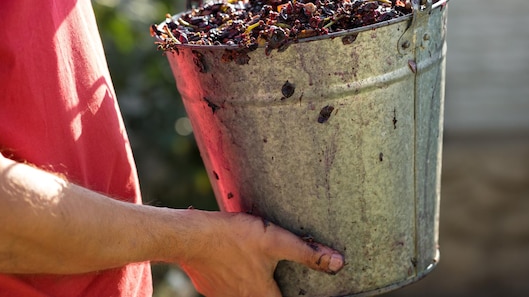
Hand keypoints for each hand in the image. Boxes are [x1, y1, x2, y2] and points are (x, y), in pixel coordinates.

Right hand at [178, 211, 343, 296]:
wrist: (190, 237)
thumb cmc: (233, 237)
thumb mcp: (276, 240)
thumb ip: (307, 253)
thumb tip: (338, 263)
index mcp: (262, 295)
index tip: (307, 291)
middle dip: (277, 290)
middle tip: (283, 277)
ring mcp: (224, 296)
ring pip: (248, 294)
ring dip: (257, 285)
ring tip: (262, 269)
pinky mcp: (210, 287)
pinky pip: (231, 288)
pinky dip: (239, 279)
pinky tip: (240, 261)